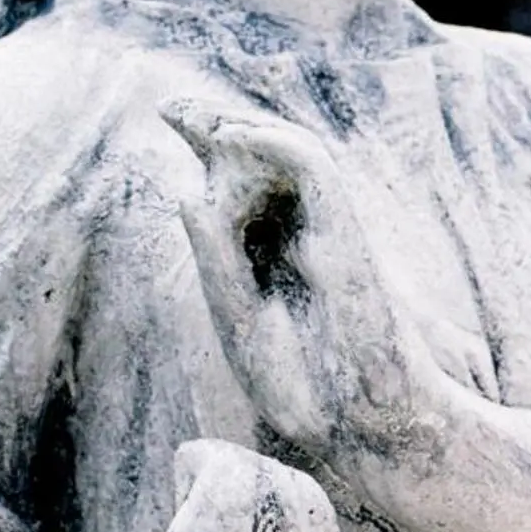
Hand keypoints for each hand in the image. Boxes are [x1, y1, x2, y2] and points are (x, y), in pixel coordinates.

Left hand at [162, 100, 442, 468]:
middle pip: (262, 158)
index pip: (242, 184)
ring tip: (200, 120)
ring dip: (241, 128)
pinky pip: (314, 169)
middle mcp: (301, 234)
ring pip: (289, 153)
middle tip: (172, 106)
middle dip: (217, 125)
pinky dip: (275, 144)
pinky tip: (233, 136)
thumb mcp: (237, 315)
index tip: (171, 115)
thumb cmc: (305, 386)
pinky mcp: (347, 233)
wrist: (359, 425)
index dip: (209, 145)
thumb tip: (188, 190)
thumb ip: (215, 255)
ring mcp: (327, 230)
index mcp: (274, 254)